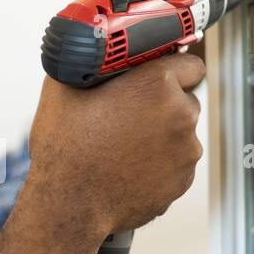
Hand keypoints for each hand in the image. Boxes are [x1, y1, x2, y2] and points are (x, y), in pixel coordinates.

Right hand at [0, 54, 205, 253]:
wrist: (69, 206)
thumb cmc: (65, 151)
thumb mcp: (62, 89)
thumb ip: (88, 60)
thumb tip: (94, 47)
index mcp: (156, 85)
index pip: (190, 63)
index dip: (172, 68)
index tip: (160, 76)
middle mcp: (180, 115)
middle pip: (185, 99)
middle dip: (163, 104)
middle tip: (130, 114)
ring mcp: (185, 151)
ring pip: (182, 133)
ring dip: (162, 135)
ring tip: (125, 145)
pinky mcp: (183, 180)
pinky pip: (177, 163)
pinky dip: (161, 163)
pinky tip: (131, 165)